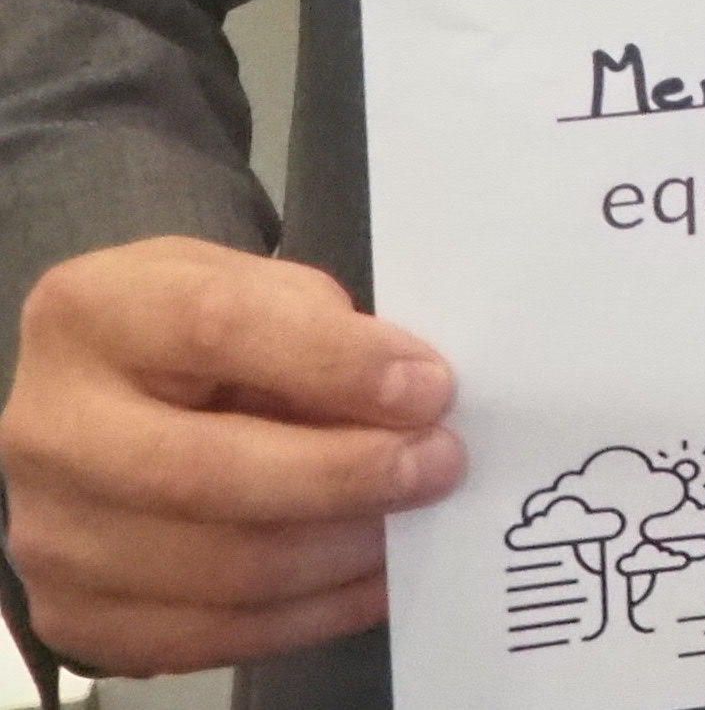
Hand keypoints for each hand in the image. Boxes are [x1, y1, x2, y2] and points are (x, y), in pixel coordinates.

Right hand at [0, 236, 460, 675]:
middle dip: (344, 475)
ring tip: (412, 522)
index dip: (335, 362)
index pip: (219, 329)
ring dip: (338, 553)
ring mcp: (49, 536)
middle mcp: (48, 431)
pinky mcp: (73, 618)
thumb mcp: (246, 285)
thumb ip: (316, 325)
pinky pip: (207, 636)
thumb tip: (411, 395)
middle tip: (439, 465)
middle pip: (205, 472)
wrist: (97, 411)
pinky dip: (308, 615)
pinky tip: (370, 580)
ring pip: (216, 570)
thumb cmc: (189, 335)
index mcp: (91, 314)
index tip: (428, 387)